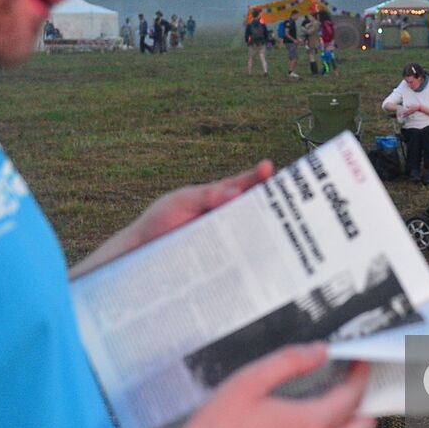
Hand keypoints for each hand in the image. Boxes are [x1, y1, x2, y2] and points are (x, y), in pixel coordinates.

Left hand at [71, 162, 273, 275]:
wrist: (139, 254)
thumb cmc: (160, 220)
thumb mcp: (181, 201)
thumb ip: (208, 196)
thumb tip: (237, 193)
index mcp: (218, 197)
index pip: (244, 184)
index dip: (258, 176)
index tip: (268, 168)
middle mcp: (226, 217)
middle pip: (255, 208)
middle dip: (272, 204)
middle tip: (288, 200)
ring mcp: (225, 239)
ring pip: (252, 233)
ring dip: (267, 232)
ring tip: (284, 228)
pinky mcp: (221, 259)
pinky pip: (240, 256)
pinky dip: (252, 256)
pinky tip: (265, 256)